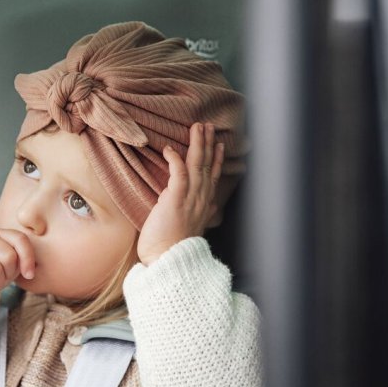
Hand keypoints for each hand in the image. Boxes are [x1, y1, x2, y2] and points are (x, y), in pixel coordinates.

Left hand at [137, 122, 223, 264]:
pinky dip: (176, 160)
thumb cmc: (173, 247)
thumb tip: (211, 206)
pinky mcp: (176, 200)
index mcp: (203, 205)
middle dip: (208, 144)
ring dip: (198, 144)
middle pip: (207, 165)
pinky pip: (179, 174)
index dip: (216, 159)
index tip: (219, 144)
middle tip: (208, 125)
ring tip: (198, 127)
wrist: (168, 261)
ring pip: (196, 165)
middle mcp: (200, 199)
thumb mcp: (191, 226)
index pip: (212, 177)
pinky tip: (171, 148)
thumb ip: (201, 213)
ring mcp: (189, 199)